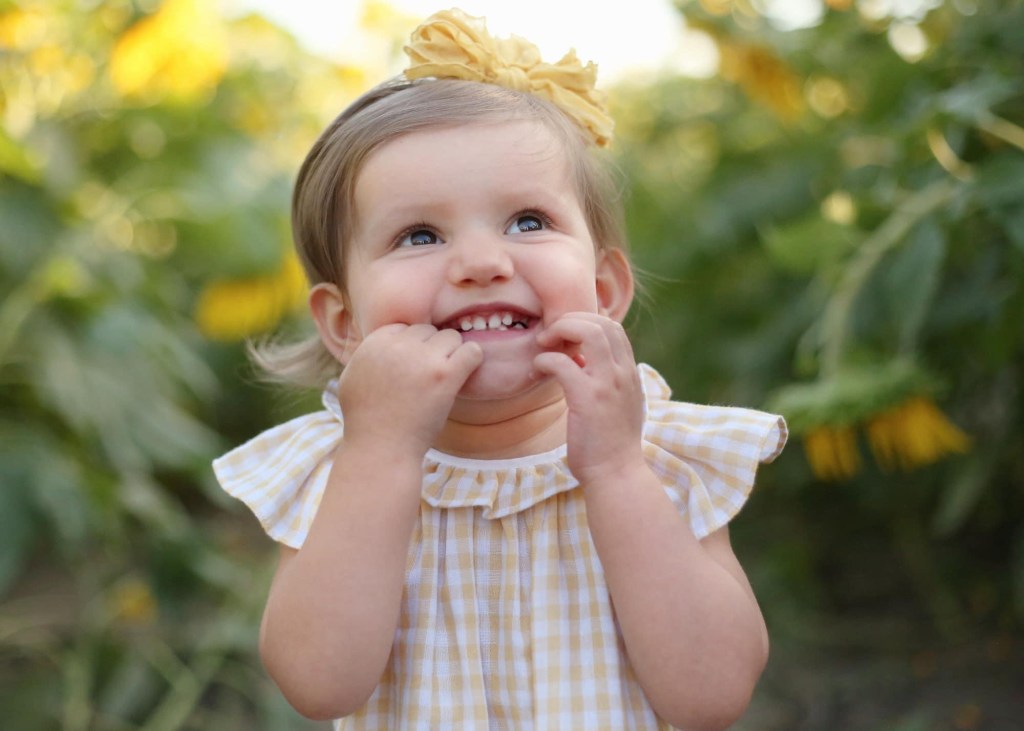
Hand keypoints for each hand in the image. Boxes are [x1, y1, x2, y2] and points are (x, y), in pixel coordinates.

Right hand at [337, 324, 482, 456]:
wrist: (381, 448)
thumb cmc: (366, 420)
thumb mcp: (352, 377)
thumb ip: (367, 354)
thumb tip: (383, 339)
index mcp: (375, 341)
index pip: (406, 327)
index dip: (412, 349)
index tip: (412, 370)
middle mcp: (398, 345)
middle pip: (429, 330)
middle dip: (431, 351)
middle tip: (428, 379)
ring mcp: (422, 358)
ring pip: (451, 338)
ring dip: (451, 356)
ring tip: (442, 381)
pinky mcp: (444, 375)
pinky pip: (472, 351)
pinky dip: (472, 360)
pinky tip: (463, 375)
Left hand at [533, 313, 644, 484]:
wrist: (616, 475)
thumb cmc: (610, 444)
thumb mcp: (617, 404)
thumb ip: (604, 380)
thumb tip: (578, 359)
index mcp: (630, 373)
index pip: (613, 328)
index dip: (585, 322)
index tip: (565, 337)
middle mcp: (623, 373)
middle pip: (601, 322)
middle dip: (570, 320)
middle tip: (550, 337)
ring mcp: (608, 385)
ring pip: (588, 332)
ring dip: (560, 331)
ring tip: (543, 346)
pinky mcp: (588, 399)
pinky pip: (562, 363)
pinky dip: (544, 360)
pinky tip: (537, 371)